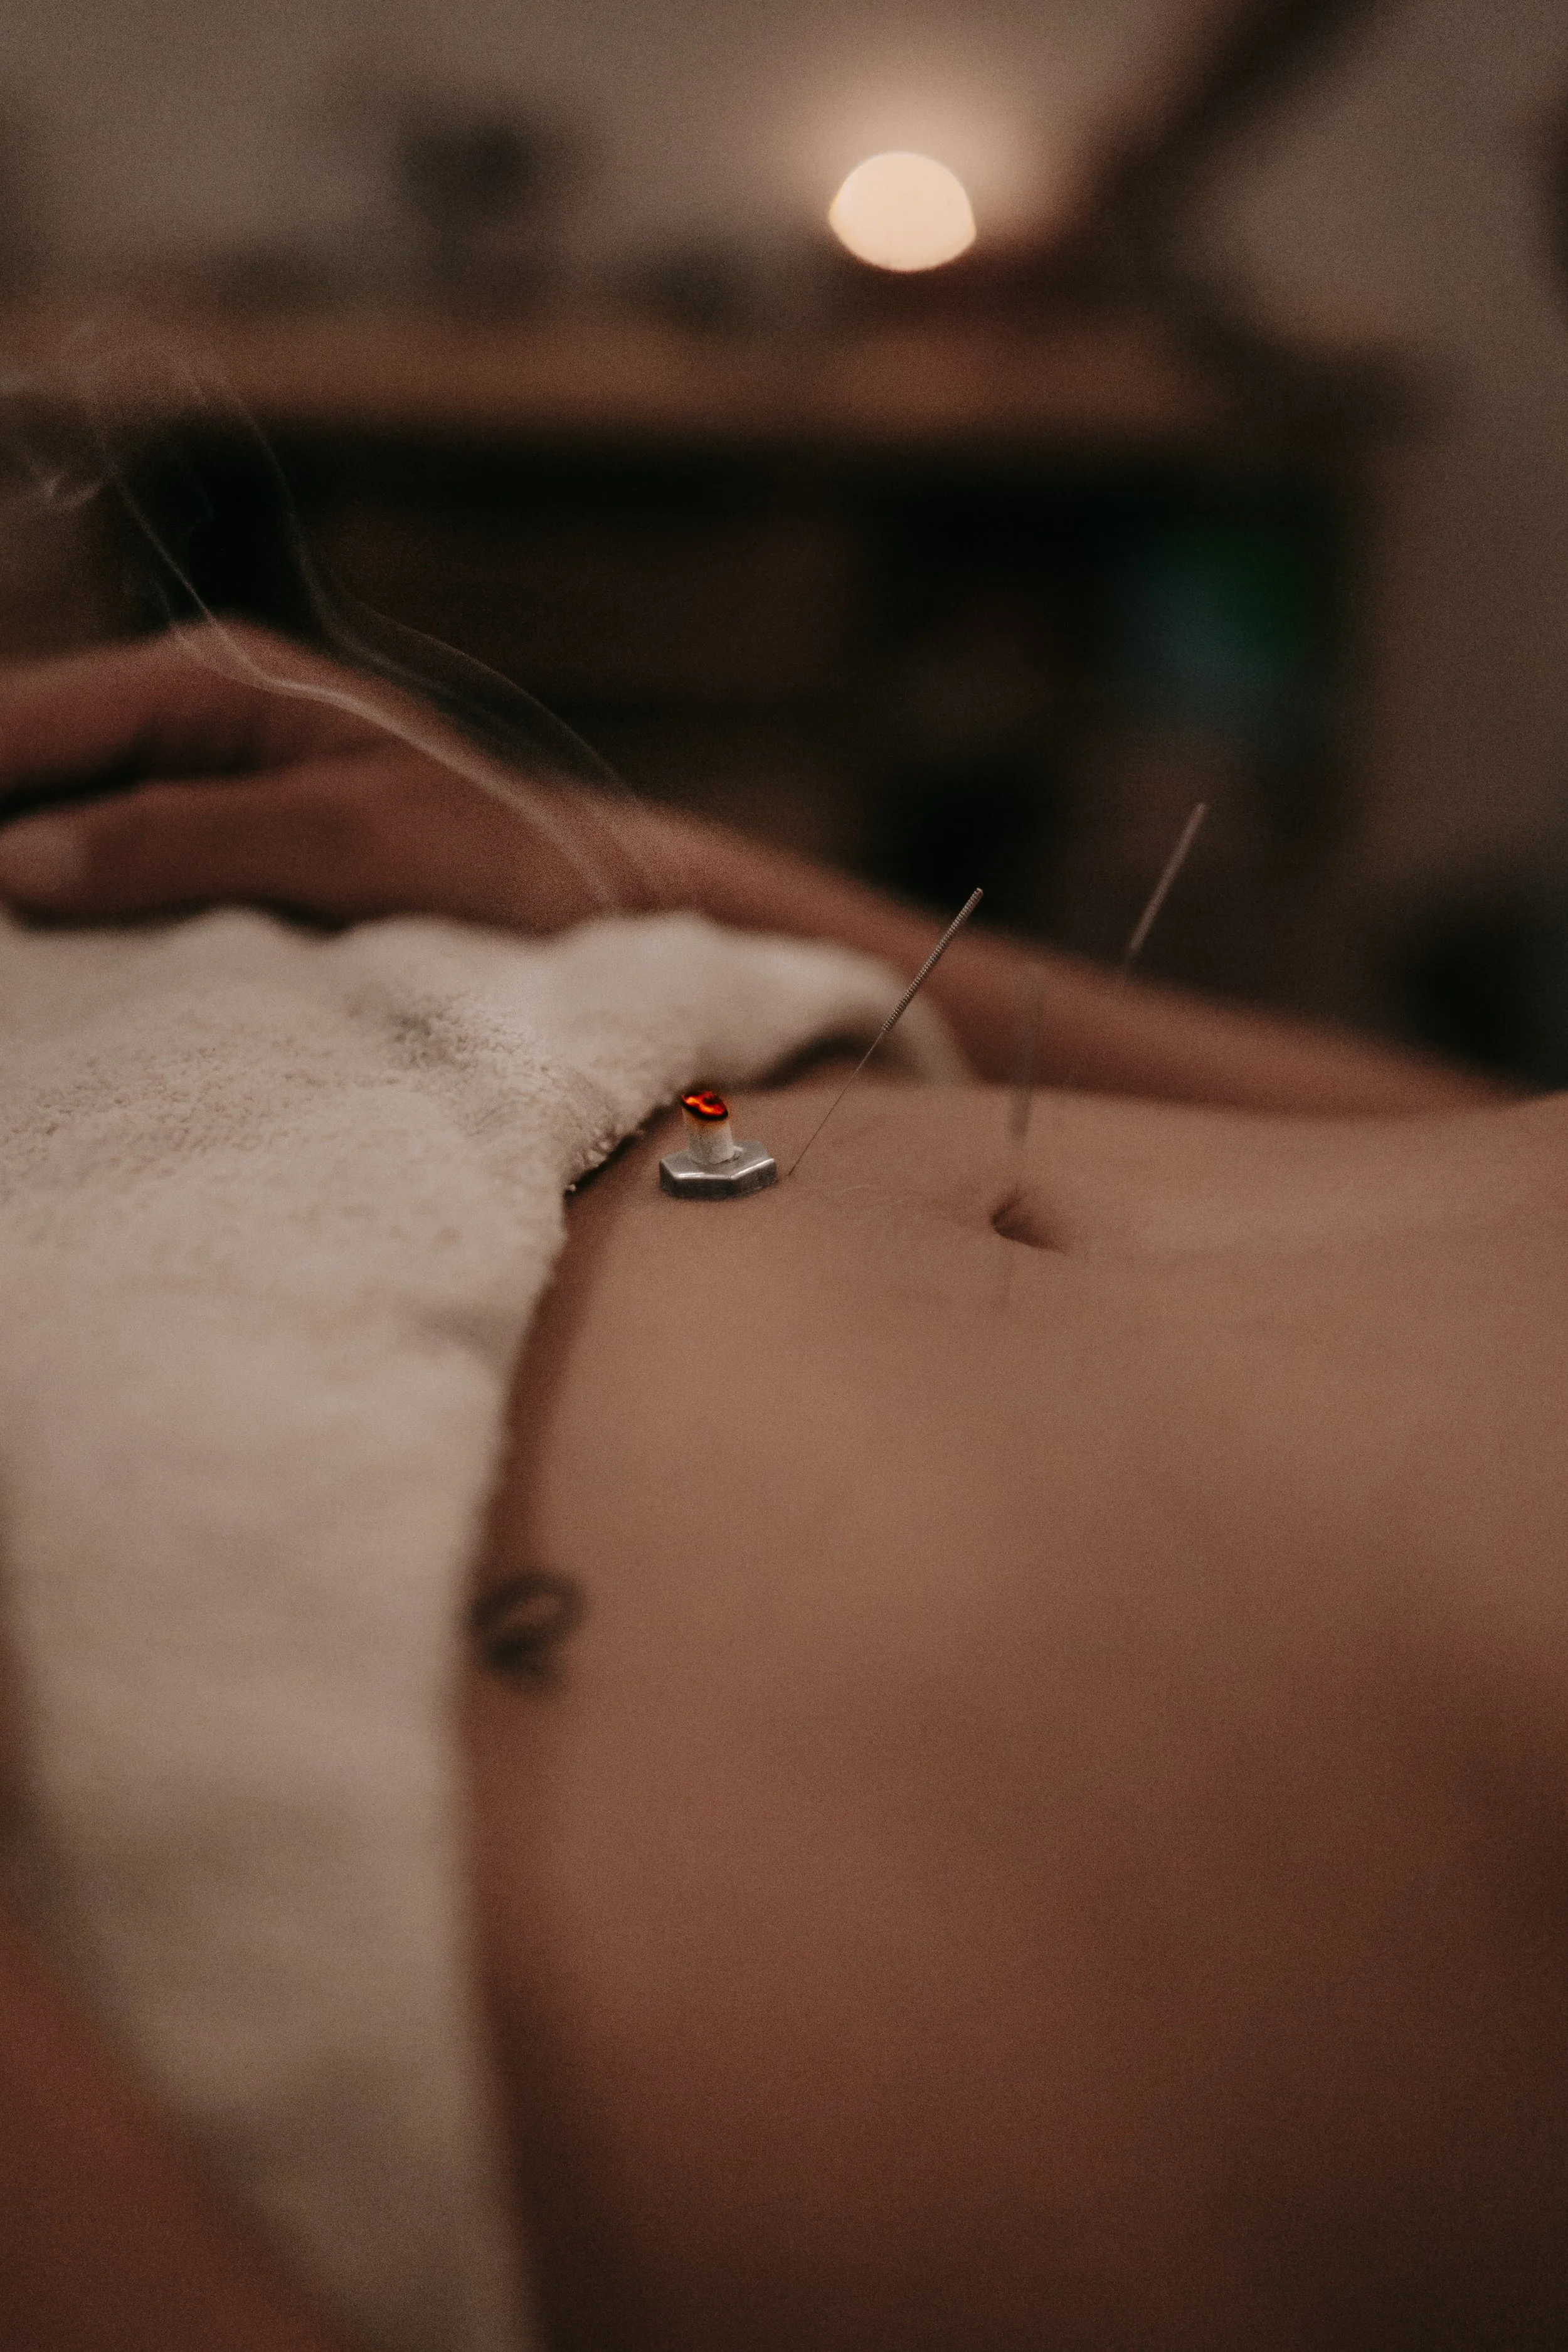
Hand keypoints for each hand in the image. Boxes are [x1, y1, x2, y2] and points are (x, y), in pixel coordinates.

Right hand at [0, 621, 682, 932]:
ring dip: (18, 886)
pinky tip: (43, 978)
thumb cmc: (501, 865)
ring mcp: (197, 793)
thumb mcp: (352, 844)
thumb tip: (18, 862)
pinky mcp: (214, 863)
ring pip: (44, 825)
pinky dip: (60, 921)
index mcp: (216, 682)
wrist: (598, 913)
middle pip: (20, 765)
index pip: (23, 716)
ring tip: (14, 969)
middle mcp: (190, 723)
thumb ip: (187, 840)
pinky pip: (101, 878)